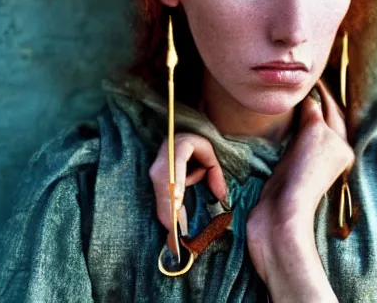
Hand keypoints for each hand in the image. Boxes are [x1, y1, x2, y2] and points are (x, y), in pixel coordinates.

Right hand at [149, 132, 227, 252]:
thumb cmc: (196, 144)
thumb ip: (216, 173)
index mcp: (179, 147)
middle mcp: (163, 161)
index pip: (176, 167)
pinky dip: (166, 214)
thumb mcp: (209, 153)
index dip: (176, 184)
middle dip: (170, 213)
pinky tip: (171, 229)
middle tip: (176, 238)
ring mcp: (156, 170)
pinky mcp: (155, 180)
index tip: (177, 202)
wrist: (178, 135)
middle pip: (165, 188)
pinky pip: (161, 200)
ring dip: (167, 217)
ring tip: (173, 240)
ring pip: (162, 197)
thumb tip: (221, 196)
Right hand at [246, 80, 353, 299]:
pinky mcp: (290, 167)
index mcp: (341, 145)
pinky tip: (283, 117)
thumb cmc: (304, 176)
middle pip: (326, 118)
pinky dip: (291, 125)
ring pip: (310, 128)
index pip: (334, 108)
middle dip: (317, 99)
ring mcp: (309, 161)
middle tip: (301, 80)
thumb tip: (310, 99)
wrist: (282, 216)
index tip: (311, 74)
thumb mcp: (315, 135)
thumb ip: (314, 113)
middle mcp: (330, 153)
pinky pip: (294, 138)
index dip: (323, 90)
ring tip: (293, 94)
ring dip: (304, 111)